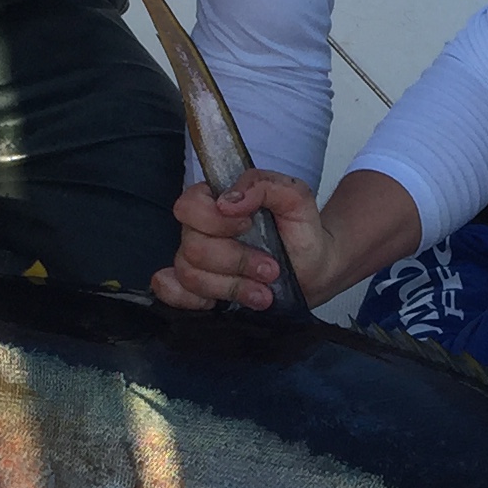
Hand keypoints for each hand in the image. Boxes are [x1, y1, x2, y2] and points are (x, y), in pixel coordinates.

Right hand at [151, 171, 335, 310]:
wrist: (313, 270)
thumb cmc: (300, 232)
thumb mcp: (296, 198)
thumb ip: (265, 184)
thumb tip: (230, 201)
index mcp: (217, 202)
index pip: (189, 205)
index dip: (214, 220)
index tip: (248, 225)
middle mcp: (201, 231)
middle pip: (193, 246)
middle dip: (236, 260)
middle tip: (270, 268)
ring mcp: (197, 262)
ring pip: (190, 275)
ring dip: (232, 286)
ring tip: (264, 291)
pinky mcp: (197, 290)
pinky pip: (173, 293)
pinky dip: (192, 300)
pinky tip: (219, 303)